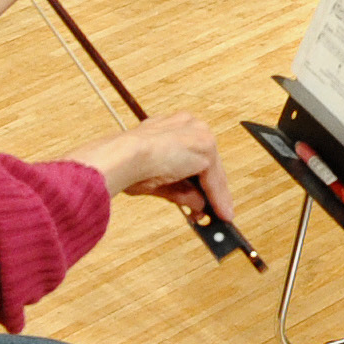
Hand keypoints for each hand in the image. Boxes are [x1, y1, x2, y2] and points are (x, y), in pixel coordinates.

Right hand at [78, 110, 239, 235]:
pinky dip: (217, 199)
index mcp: (170, 127)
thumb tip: (197, 204)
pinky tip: (221, 214)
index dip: (196, 180)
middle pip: (206, 163)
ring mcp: (198, 134)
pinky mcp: (205, 147)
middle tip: (210, 212)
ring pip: (212, 171)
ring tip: (217, 217)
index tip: (200, 197)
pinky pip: (214, 180)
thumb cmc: (125, 165)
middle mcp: (188, 125)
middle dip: (208, 190)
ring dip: (214, 197)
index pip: (191, 155)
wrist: (122, 156)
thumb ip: (179, 190)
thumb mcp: (156, 181)